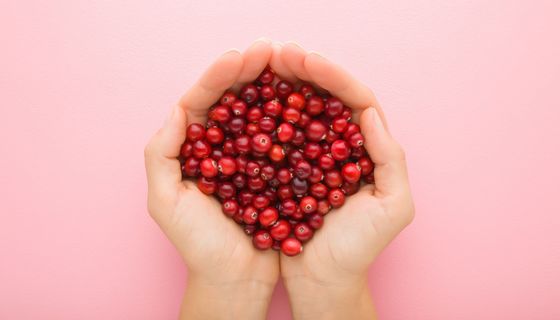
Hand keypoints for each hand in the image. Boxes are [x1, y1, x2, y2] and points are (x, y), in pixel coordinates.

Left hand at [144, 39, 277, 319]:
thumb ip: (161, 153)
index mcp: (191, 148)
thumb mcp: (165, 202)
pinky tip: (306, 101)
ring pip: (260, 114)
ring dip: (273, 88)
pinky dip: (292, 118)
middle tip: (271, 50)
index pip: (203, 102)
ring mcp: (249, 158)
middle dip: (249, 72)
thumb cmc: (198, 246)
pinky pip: (283, 139)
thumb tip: (179, 109)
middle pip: (234, 101)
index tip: (241, 56)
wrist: (235, 280)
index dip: (220, 76)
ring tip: (290, 65)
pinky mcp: (274, 172)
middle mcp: (219, 147)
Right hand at [273, 43, 414, 319]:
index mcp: (369, 147)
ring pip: (300, 111)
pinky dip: (266, 115)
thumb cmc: (361, 248)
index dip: (332, 76)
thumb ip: (389, 159)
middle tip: (279, 52)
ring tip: (263, 64)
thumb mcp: (393, 207)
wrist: (325, 280)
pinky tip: (250, 99)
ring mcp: (312, 155)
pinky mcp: (288, 168)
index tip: (306, 61)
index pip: (354, 99)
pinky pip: (278, 135)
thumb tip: (369, 113)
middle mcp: (341, 145)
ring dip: (284, 85)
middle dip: (305, 71)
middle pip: (325, 97)